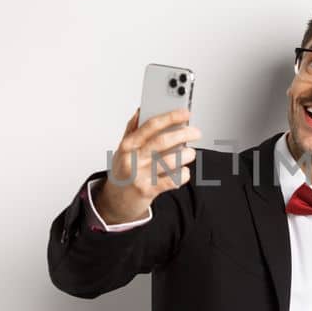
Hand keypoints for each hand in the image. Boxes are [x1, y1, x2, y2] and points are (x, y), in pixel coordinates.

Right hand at [92, 107, 201, 223]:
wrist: (115, 200)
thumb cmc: (123, 171)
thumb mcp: (123, 149)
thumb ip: (132, 130)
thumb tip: (141, 110)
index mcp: (128, 145)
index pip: (150, 126)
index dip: (170, 117)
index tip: (185, 113)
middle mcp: (133, 159)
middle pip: (161, 141)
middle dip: (183, 134)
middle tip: (196, 133)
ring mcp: (139, 175)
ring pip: (167, 161)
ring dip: (184, 155)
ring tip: (190, 153)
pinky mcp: (147, 190)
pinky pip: (170, 181)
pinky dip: (181, 175)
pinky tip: (184, 171)